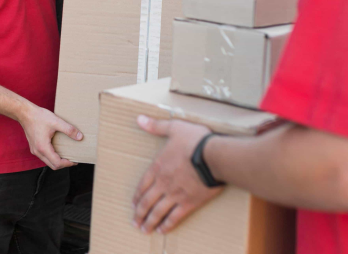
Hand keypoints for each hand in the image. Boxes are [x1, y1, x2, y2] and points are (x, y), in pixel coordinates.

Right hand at [19, 104, 81, 169]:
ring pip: (48, 161)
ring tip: (66, 154)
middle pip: (53, 165)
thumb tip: (80, 137)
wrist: (24, 113)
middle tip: (72, 159)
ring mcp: (35, 150)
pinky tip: (57, 149)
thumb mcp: (56, 122)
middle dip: (64, 164)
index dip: (68, 164)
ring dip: (57, 160)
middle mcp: (38, 152)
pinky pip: (44, 156)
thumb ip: (69, 130)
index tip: (75, 160)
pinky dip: (52, 156)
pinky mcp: (34, 146)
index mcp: (43, 148)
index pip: (57, 163)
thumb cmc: (38, 117)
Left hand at [132, 116, 223, 233]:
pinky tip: (162, 230)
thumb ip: (156, 126)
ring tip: (144, 230)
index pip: (143, 185)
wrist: (214, 156)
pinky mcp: (189, 202)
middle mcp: (163, 183)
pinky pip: (175, 217)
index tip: (134, 205)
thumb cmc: (195, 141)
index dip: (137, 196)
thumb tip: (139, 119)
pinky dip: (167, 224)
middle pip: (147, 201)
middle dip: (139, 213)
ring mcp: (175, 194)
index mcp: (158, 167)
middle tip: (135, 223)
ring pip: (158, 212)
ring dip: (149, 222)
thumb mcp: (174, 128)